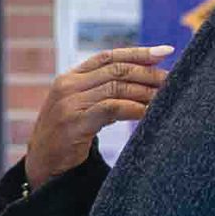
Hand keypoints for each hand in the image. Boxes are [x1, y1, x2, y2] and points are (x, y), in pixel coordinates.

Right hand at [24, 46, 173, 188]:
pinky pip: (112, 108)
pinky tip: (149, 113)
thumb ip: (101, 92)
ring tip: (166, 98)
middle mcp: (66, 85)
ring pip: (117, 88)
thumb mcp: (80, 107)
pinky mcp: (74, 122)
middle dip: (148, 74)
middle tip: (173, 81)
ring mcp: (68, 103)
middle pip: (116, 70)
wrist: (41, 164)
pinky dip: (135, 108)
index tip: (166, 51)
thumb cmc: (66, 136)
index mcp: (68, 78)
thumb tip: (143, 81)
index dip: (137, 52)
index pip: (107, 57)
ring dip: (146, 92)